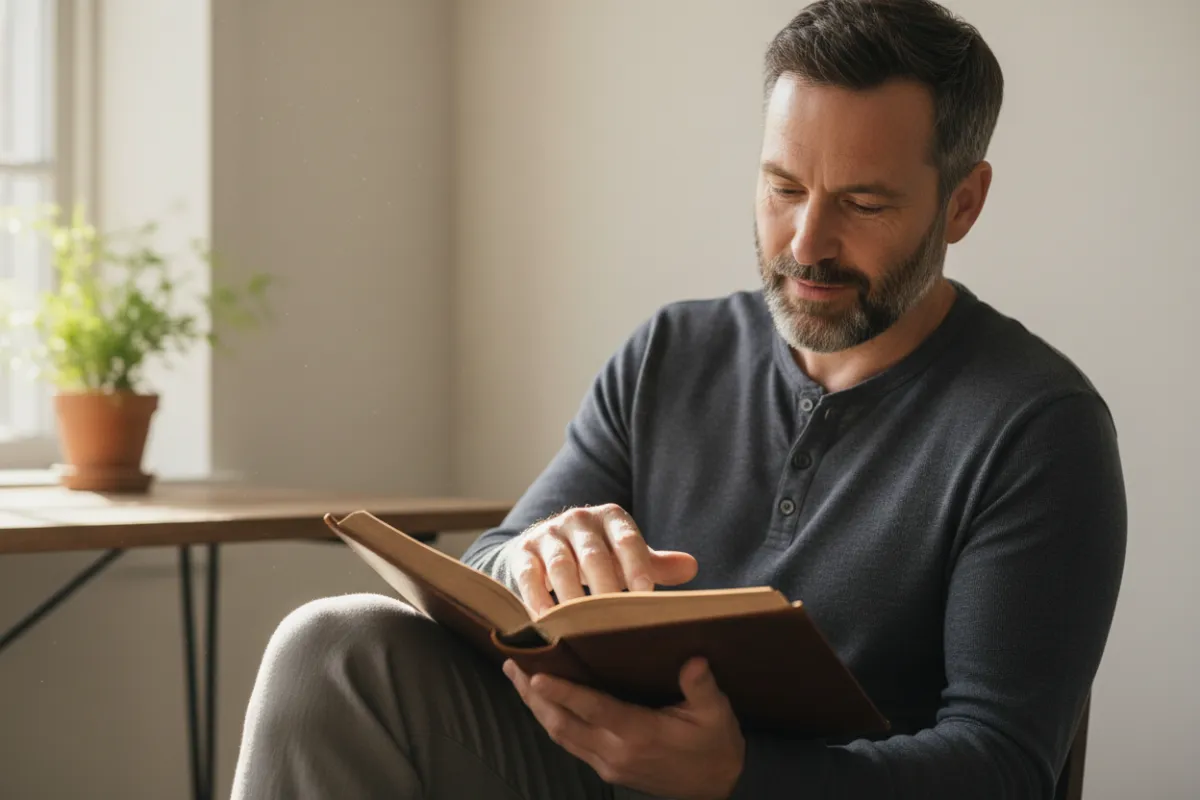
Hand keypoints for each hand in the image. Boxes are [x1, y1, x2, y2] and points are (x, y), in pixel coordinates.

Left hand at [504, 657, 744, 799]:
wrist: (719, 787)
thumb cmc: (715, 745)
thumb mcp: (716, 713)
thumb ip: (702, 687)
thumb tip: (693, 661)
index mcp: (640, 734)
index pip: (594, 710)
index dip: (564, 693)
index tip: (537, 676)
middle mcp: (617, 752)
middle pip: (563, 724)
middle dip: (533, 696)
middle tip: (511, 666)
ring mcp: (609, 764)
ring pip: (560, 736)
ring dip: (536, 708)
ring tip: (517, 680)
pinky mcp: (608, 769)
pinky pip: (570, 744)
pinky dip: (552, 721)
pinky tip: (543, 704)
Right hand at [505, 503, 697, 614]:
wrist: (543, 548)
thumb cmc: (597, 557)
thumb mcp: (625, 556)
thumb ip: (654, 563)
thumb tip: (692, 567)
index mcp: (611, 517)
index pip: (627, 539)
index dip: (637, 565)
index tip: (646, 594)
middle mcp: (579, 520)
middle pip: (594, 554)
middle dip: (605, 586)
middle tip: (615, 618)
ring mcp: (548, 535)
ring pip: (561, 565)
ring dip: (571, 597)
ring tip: (581, 626)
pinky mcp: (523, 554)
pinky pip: (529, 577)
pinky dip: (537, 600)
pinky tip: (547, 623)